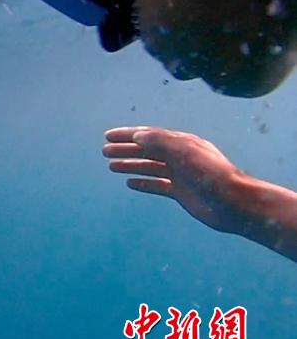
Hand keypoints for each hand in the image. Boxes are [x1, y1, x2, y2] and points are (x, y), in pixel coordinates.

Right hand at [102, 126, 246, 233]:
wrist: (234, 203)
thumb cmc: (212, 175)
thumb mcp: (184, 153)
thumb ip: (160, 142)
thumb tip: (137, 135)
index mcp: (181, 143)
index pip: (150, 135)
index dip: (128, 135)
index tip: (108, 136)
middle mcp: (180, 157)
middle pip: (147, 150)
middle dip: (126, 149)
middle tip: (104, 151)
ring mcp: (180, 175)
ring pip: (149, 167)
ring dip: (130, 165)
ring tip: (111, 166)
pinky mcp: (181, 192)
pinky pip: (157, 185)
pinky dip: (143, 183)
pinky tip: (130, 184)